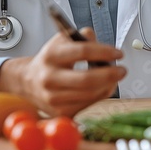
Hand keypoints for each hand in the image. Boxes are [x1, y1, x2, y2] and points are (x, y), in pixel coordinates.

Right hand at [0, 27, 125, 116]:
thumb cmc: (51, 60)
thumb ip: (83, 37)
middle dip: (110, 74)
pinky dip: (100, 96)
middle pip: (87, 79)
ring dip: (108, 86)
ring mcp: (53, 98)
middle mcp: (49, 78)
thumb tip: (104, 47)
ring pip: (90, 94)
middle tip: (122, 70)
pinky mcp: (60, 113)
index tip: (118, 53)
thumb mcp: (62, 41)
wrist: (28, 81)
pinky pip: (88, 105)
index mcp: (51, 56)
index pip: (82, 52)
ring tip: (114, 78)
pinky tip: (102, 88)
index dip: (104, 52)